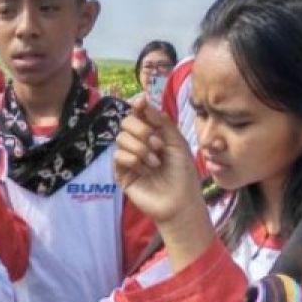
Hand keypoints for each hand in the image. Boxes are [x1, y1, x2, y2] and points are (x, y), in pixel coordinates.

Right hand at [113, 98, 202, 224]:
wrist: (180, 201)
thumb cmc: (183, 174)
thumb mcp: (177, 143)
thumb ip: (162, 122)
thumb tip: (143, 101)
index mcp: (153, 134)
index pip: (138, 114)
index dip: (137, 105)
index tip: (141, 101)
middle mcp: (138, 143)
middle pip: (126, 122)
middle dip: (142, 130)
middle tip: (158, 144)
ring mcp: (128, 158)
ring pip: (121, 138)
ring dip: (141, 148)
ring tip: (155, 163)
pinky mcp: (121, 173)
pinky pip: (118, 156)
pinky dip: (134, 160)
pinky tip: (146, 171)